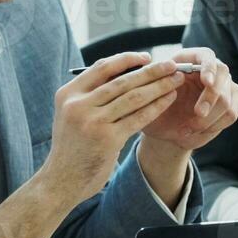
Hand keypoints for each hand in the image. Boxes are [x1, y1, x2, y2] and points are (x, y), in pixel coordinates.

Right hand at [44, 53, 185, 198]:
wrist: (61, 180)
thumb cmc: (73, 145)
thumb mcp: (73, 114)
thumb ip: (92, 95)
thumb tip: (127, 72)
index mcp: (68, 94)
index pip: (102, 67)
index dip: (128, 60)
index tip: (147, 57)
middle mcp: (78, 104)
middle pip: (122, 81)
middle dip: (151, 71)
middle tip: (172, 64)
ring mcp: (92, 121)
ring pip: (133, 97)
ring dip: (159, 86)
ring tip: (176, 80)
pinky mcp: (107, 139)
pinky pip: (138, 117)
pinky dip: (156, 106)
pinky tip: (169, 99)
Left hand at [138, 47, 237, 151]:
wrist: (162, 127)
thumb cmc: (152, 107)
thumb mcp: (146, 96)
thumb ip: (155, 84)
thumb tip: (172, 73)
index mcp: (188, 60)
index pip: (206, 56)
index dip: (209, 67)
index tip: (206, 82)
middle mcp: (209, 70)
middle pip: (223, 76)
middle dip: (211, 97)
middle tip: (198, 114)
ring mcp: (222, 86)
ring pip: (227, 99)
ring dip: (210, 118)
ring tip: (189, 130)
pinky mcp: (229, 103)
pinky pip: (232, 113)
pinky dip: (216, 125)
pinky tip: (199, 131)